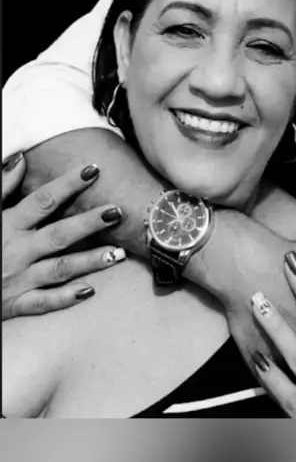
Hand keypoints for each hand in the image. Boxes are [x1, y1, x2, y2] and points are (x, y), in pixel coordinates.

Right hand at [2, 153, 125, 318]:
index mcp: (8, 225)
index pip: (43, 200)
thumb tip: (20, 158)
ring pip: (59, 269)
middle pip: (59, 235)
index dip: (69, 184)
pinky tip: (89, 290)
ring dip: (89, 261)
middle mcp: (17, 251)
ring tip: (117, 253)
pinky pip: (44, 302)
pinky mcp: (16, 303)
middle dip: (89, 223)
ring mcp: (18, 279)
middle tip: (117, 211)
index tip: (93, 169)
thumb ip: (2, 185)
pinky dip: (66, 298)